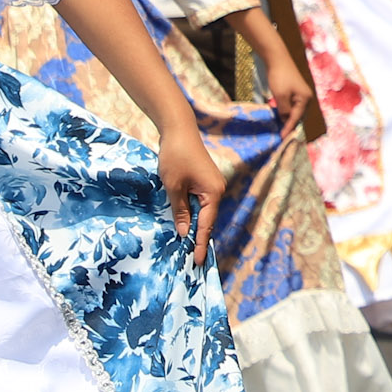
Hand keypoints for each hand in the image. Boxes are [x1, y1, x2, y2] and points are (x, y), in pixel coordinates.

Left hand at [157, 127, 223, 264]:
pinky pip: (201, 203)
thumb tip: (183, 232)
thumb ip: (179, 210)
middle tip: (192, 260)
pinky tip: (186, 224)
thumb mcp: (173, 186)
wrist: (179, 130)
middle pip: (208, 220)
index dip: (200, 243)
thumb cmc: (175, 156)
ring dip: (195, 226)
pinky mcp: (206, 181)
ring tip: (188, 246)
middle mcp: (218, 190)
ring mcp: (213, 185)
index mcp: (213, 193)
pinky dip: (194, 214)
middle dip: (199, 238)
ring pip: (203, 212)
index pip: (206, 224)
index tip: (198, 261)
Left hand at [258, 36, 314, 128]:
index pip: (296, 118)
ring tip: (281, 128)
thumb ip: (284, 110)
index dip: (288, 128)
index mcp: (305, 99)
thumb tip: (286, 119)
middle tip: (282, 135)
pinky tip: (281, 115)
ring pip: (295, 110)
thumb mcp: (280, 96)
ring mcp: (301, 93)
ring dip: (288, 118)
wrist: (277, 59)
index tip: (282, 137)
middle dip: (290, 125)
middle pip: (299, 115)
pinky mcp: (295, 90)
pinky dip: (287, 111)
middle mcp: (306, 97)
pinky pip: (292, 105)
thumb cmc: (279, 77)